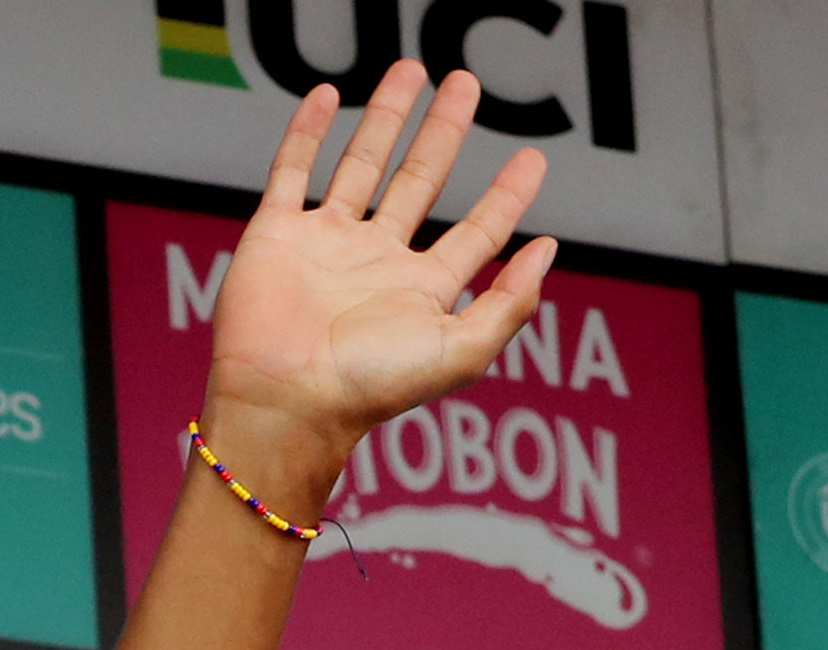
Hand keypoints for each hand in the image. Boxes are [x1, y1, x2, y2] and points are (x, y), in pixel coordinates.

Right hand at [197, 60, 556, 509]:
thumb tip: (549, 251)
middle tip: (466, 85)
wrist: (285, 399)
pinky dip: (308, 132)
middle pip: (420, 181)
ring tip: (412, 71)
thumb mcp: (462, 349)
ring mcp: (326, 244)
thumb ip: (511, 302)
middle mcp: (377, 263)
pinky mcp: (278, 233)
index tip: (533, 158)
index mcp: (423, 292)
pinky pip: (293, 171)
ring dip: (386, 117)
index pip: (477, 232)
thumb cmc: (371, 387)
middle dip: (444, 132)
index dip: (507, 195)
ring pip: (362, 165)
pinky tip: (329, 97)